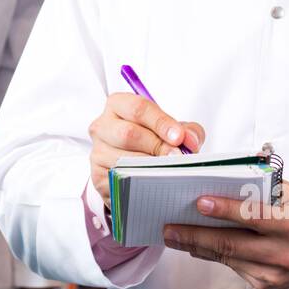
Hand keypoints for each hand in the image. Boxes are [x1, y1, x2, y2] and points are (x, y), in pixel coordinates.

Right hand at [88, 93, 204, 207]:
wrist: (132, 163)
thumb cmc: (151, 139)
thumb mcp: (171, 129)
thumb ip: (186, 130)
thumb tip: (190, 140)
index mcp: (119, 105)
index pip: (138, 108)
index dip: (161, 122)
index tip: (179, 137)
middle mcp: (102, 125)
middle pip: (128, 133)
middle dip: (157, 146)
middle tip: (176, 157)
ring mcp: (97, 150)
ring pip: (123, 159)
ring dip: (150, 166)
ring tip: (169, 171)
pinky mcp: (97, 174)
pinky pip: (119, 179)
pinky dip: (139, 182)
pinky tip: (153, 183)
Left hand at [162, 180, 288, 288]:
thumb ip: (264, 188)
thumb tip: (225, 179)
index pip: (254, 217)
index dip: (225, 210)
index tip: (199, 203)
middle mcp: (284, 253)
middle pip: (231, 244)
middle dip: (195, 236)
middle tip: (169, 228)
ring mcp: (274, 273)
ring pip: (228, 258)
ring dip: (197, 246)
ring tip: (174, 235)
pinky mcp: (266, 285)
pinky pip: (234, 267)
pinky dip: (213, 255)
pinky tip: (197, 245)